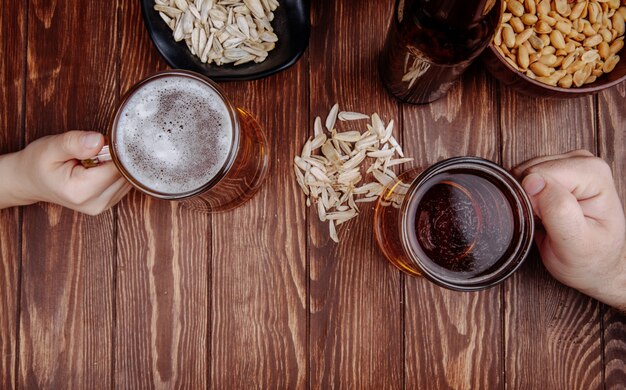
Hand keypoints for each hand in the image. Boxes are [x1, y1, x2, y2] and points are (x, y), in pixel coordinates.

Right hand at [0, 131, 130, 214]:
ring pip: (127, 178)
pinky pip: (123, 182)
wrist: (30, 181)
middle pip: (125, 174)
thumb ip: (75, 143)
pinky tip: (98, 167)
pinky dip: (114, 171)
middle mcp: (96, 203)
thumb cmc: (38, 163)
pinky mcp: (109, 202)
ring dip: (115, 164)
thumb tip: (100, 140)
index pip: (117, 167)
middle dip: (115, 157)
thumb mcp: (51, 147)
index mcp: (81, 191)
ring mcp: (104, 206)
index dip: (114, 150)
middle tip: (94, 150)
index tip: (101, 142)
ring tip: (93, 159)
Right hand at [513, 150, 625, 310]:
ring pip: (525, 172)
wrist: (595, 268)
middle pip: (532, 169)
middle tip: (547, 223)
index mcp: (594, 174)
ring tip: (544, 219)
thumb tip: (532, 181)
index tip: (548, 222)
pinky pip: (524, 178)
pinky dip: (525, 197)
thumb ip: (557, 209)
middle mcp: (583, 164)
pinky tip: (540, 213)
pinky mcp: (555, 173)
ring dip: (527, 199)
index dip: (535, 200)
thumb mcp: (575, 243)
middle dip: (530, 198)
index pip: (543, 173)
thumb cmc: (590, 259)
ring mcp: (569, 166)